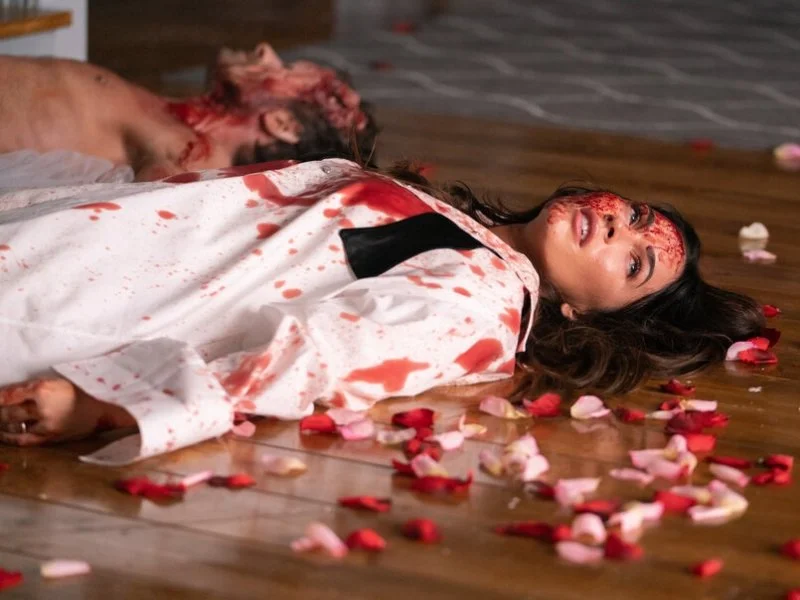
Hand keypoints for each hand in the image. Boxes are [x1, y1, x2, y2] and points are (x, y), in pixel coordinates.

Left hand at [0, 378, 130, 445]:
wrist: (100, 413)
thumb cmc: (79, 394)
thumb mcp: (57, 382)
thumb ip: (32, 387)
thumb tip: (7, 394)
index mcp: (44, 389)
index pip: (10, 394)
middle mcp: (43, 408)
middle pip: (7, 411)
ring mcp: (44, 425)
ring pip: (11, 425)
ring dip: (1, 422)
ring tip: (0, 418)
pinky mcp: (48, 438)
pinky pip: (21, 439)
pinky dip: (8, 436)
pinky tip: (2, 433)